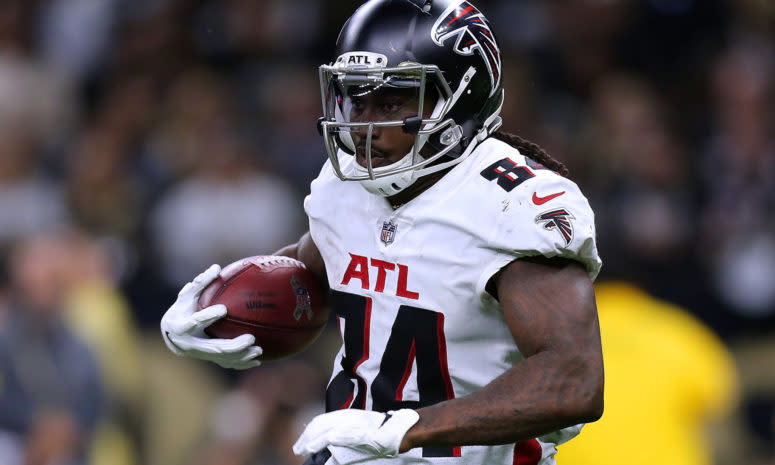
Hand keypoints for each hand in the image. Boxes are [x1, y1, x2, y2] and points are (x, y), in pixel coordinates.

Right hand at [160, 264, 262, 368]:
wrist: (172, 335)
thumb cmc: (182, 309)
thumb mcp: (186, 295)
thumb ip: (200, 283)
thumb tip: (216, 267)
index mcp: (181, 326)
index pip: (195, 322)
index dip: (208, 316)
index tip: (224, 309)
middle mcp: (189, 345)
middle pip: (213, 348)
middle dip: (233, 345)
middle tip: (251, 338)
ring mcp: (200, 354)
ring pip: (222, 359)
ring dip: (241, 356)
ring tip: (259, 350)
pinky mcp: (209, 359)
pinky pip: (226, 364)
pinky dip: (241, 364)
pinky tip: (257, 362)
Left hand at [293, 409, 418, 457]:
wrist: (401, 429)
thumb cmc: (383, 431)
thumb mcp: (361, 431)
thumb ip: (347, 435)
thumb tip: (333, 445)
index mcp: (348, 415)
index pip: (323, 421)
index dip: (310, 431)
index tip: (302, 442)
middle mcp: (349, 417)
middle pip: (321, 424)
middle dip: (307, 437)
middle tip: (298, 449)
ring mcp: (354, 424)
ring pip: (328, 430)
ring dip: (314, 440)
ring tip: (304, 449)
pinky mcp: (361, 433)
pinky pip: (343, 436)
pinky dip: (331, 439)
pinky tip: (323, 443)